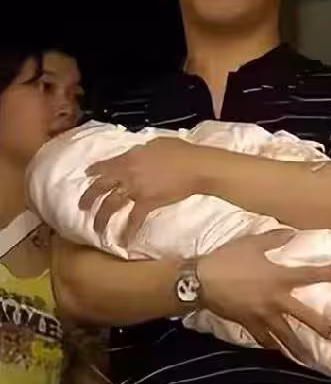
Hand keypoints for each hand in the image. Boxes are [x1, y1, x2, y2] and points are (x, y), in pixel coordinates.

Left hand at [80, 138, 202, 242]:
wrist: (196, 167)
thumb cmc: (181, 152)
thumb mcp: (157, 142)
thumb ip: (142, 150)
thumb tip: (137, 154)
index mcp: (129, 158)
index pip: (106, 165)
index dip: (95, 170)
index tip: (87, 175)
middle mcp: (127, 174)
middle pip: (101, 187)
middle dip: (89, 197)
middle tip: (82, 206)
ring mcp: (136, 190)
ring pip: (111, 205)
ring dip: (101, 218)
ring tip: (96, 228)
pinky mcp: (147, 203)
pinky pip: (134, 219)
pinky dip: (129, 231)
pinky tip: (125, 241)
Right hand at [197, 230, 330, 349]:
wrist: (202, 281)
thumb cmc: (229, 259)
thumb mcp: (254, 243)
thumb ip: (276, 238)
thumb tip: (292, 232)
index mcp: (280, 277)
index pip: (310, 275)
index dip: (329, 273)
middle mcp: (276, 300)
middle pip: (304, 315)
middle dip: (321, 325)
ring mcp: (262, 316)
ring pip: (284, 335)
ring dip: (297, 346)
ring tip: (308, 357)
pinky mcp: (248, 325)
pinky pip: (262, 339)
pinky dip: (270, 347)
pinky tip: (276, 352)